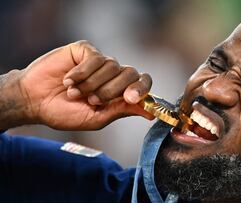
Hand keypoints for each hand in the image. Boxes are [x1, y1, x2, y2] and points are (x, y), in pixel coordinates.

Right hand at [17, 40, 153, 129]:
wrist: (34, 102)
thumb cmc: (65, 113)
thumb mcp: (96, 118)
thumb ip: (122, 111)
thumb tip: (150, 113)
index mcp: (120, 91)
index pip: (142, 83)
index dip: (141, 89)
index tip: (130, 98)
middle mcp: (113, 75)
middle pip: (131, 73)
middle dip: (112, 90)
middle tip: (92, 100)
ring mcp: (100, 62)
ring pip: (112, 65)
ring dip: (93, 84)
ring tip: (74, 93)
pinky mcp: (85, 50)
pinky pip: (95, 57)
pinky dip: (82, 72)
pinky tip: (68, 80)